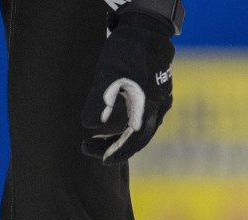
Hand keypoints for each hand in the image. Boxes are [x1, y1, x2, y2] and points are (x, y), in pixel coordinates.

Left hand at [81, 10, 175, 164]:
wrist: (147, 30)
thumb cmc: (126, 50)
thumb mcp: (107, 74)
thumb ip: (98, 100)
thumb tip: (89, 126)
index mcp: (148, 107)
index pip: (135, 139)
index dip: (119, 152)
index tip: (101, 161)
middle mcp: (158, 109)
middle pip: (138, 138)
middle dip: (114, 147)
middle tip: (87, 149)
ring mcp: (160, 102)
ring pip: (141, 129)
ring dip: (119, 138)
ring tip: (95, 140)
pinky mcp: (157, 95)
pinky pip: (143, 119)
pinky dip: (127, 127)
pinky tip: (112, 124)